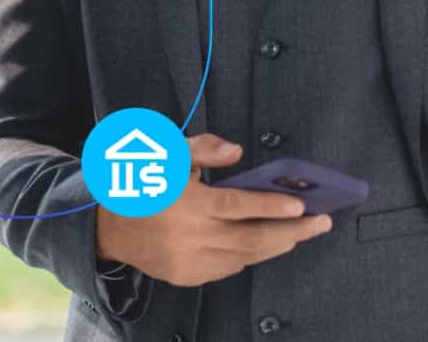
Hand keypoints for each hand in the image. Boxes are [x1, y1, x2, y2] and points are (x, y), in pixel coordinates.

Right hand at [95, 134, 332, 286]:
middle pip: (251, 238)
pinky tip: (265, 244)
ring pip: (245, 257)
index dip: (271, 206)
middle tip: (321, 223)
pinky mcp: (187, 277)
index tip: (301, 206)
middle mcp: (188, 236)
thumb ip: (202, 149)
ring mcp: (188, 261)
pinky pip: (229, 268)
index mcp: (185, 203)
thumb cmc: (143, 182)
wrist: (106, 226)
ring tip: (300, 233)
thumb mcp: (166, 153)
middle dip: (292, 231)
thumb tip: (237, 152)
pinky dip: (250, 256)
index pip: (237, 206)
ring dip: (276, 245)